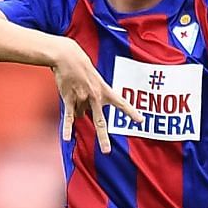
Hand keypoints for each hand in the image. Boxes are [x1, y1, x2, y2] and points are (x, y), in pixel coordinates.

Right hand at [51, 37, 141, 153]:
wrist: (66, 56)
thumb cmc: (81, 66)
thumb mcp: (94, 80)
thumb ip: (91, 100)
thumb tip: (83, 116)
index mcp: (104, 90)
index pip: (121, 103)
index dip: (131, 112)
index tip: (140, 120)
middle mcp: (95, 97)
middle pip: (100, 121)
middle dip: (103, 137)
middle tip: (107, 151)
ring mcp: (82, 99)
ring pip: (82, 115)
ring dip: (79, 109)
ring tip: (82, 107)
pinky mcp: (69, 99)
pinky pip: (69, 117)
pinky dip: (67, 128)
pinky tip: (66, 138)